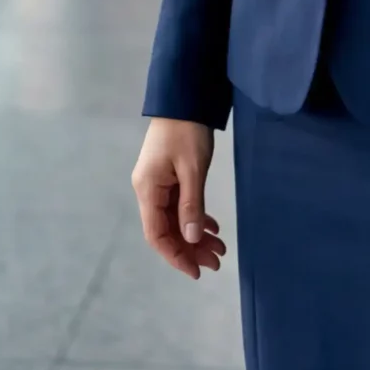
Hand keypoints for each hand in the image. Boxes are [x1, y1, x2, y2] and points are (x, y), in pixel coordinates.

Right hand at [132, 118, 225, 278]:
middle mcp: (149, 190)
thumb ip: (191, 205)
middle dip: (191, 249)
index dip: (175, 256)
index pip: (157, 234)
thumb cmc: (187, 132)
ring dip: (196, 236)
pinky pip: (180, 206)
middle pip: (167, 230)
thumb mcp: (192, 169)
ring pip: (176, 220)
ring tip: (220, 248)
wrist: (184, 99)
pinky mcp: (169, 177)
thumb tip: (191, 240)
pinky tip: (213, 227)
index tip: (196, 271)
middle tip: (218, 262)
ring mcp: (158, 184)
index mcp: (148, 190)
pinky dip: (196, 217)